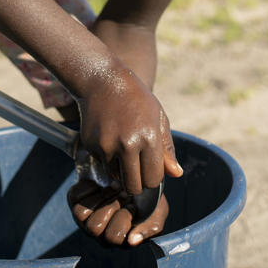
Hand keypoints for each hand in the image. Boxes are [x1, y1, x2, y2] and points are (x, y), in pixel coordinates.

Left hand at [67, 179, 169, 245]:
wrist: (134, 173)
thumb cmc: (147, 198)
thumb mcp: (158, 212)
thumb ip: (152, 227)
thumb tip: (132, 241)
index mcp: (118, 238)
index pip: (113, 237)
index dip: (123, 218)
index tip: (133, 204)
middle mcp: (99, 232)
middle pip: (94, 228)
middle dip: (110, 206)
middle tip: (122, 193)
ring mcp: (85, 217)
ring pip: (81, 215)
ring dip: (100, 196)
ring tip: (113, 187)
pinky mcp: (75, 201)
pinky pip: (74, 197)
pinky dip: (88, 187)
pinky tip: (100, 184)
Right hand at [75, 65, 181, 198]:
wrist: (102, 80)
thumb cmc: (136, 98)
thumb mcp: (157, 118)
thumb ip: (167, 149)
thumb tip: (177, 174)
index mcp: (148, 137)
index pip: (153, 178)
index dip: (153, 177)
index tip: (151, 168)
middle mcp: (127, 144)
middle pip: (134, 186)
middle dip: (138, 183)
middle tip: (138, 169)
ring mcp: (106, 146)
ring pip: (116, 179)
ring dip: (121, 172)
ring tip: (124, 151)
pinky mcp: (91, 146)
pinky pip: (103, 166)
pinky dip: (108, 161)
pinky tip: (110, 140)